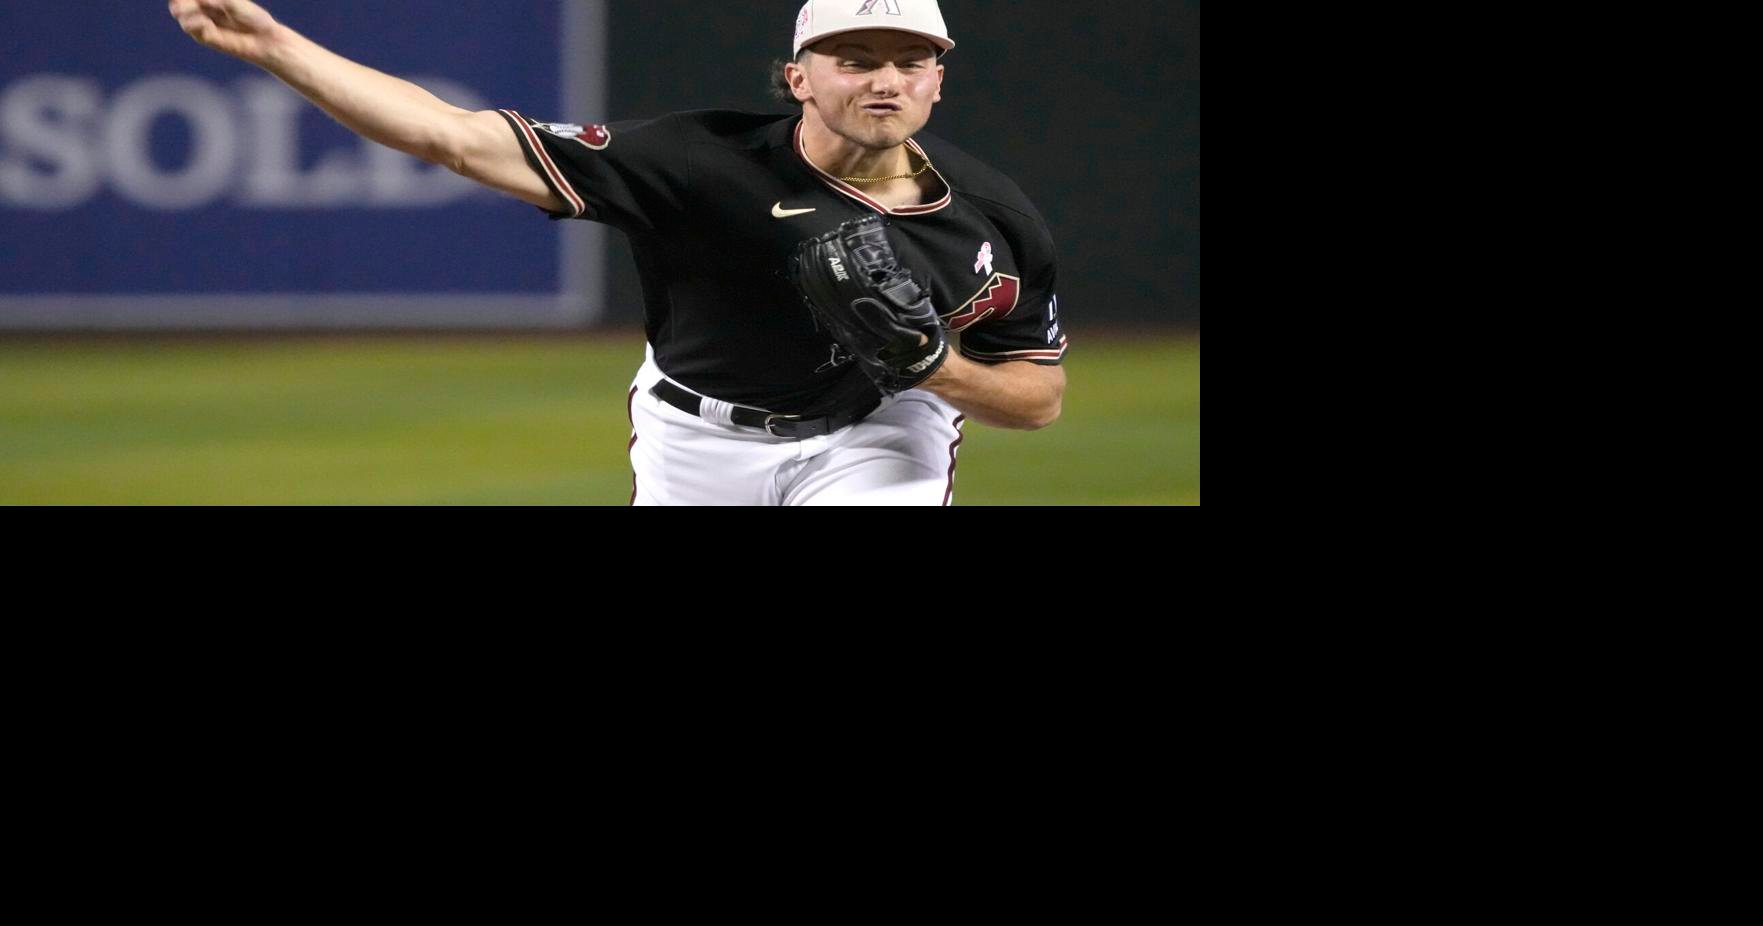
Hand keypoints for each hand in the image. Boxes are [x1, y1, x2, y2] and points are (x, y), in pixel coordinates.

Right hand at [168, 0, 282, 63]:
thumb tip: (200, 0)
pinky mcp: (205, 37)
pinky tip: (205, 23)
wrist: (263, 39)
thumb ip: (214, 0)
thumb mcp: (232, 2)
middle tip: (186, 3)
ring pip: (180, 15)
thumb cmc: (252, 17)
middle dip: (180, 2)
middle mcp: (203, 9)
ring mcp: (202, 23)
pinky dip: (195, 23)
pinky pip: (191, 29)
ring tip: (200, 13)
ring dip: (185, 11)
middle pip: (178, 3)